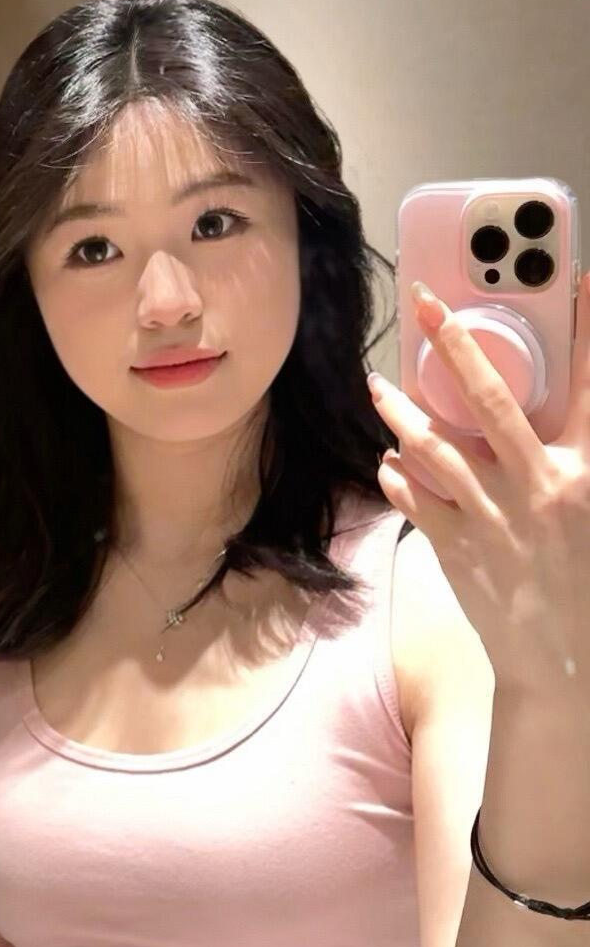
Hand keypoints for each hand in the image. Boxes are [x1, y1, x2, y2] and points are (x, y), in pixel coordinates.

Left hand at [366, 271, 589, 694]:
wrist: (565, 667)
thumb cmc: (587, 586)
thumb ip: (580, 460)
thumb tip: (560, 425)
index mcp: (586, 476)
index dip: (588, 331)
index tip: (578, 279)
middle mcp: (536, 488)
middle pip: (492, 400)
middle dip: (458, 346)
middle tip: (429, 305)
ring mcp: (490, 518)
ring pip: (434, 448)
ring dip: (402, 412)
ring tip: (378, 385)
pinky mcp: (455, 549)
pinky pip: (414, 500)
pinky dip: (398, 477)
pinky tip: (388, 461)